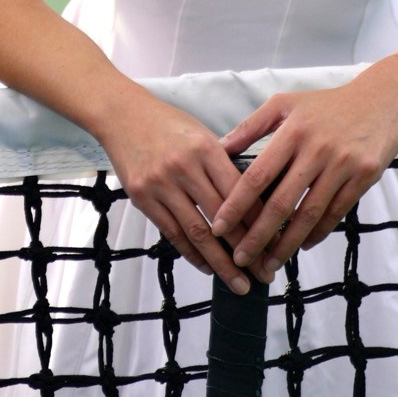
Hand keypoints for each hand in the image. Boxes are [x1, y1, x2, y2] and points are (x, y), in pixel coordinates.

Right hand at [95, 92, 255, 294]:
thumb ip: (222, 164)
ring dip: (221, 263)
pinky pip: (173, 233)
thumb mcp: (200, 133)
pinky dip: (192, 254)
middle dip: (247, 251)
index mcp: (206, 149)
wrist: (121, 114)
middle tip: (265, 274)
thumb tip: (251, 200)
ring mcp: (161, 184)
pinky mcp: (142, 198)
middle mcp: (185, 167)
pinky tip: (207, 267)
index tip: (277, 244)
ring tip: (240, 284)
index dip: (261, 222)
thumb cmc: (167, 123)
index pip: (241, 193)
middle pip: (223, 218)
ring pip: (198, 233)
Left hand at [210, 76, 397, 279]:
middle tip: (241, 260)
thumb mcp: (285, 103)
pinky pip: (336, 212)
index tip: (219, 226)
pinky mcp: (364, 176)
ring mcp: (342, 165)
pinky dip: (318, 232)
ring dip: (287, 244)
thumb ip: (251, 126)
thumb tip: (219, 148)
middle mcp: (316, 149)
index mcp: (292, 131)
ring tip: (270, 264)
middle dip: (258, 236)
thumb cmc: (327, 103)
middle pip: (281, 202)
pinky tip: (302, 245)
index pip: (257, 176)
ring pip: (309, 214)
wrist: (383, 98)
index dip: (237, 204)